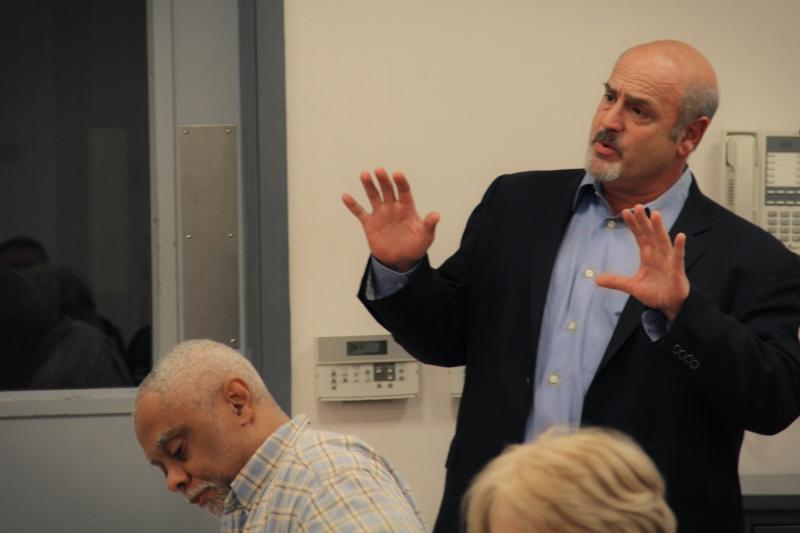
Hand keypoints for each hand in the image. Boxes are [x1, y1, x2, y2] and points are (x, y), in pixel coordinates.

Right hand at [342, 168, 439, 271]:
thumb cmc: (415, 246)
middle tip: (379, 171)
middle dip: (383, 180)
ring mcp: (380, 214)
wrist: (400, 260)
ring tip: (364, 175)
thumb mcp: (426, 237)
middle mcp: (393, 207)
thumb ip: (429, 225)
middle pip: (387, 190)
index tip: (397, 174)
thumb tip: (436, 215)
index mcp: (407, 208)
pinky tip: (345, 196)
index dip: (400, 182)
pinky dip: (352, 205)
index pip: (404, 191)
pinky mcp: (369, 223)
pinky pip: (359, 212)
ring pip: (374, 196)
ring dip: (369, 186)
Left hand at [595, 205, 688, 320]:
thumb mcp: (632, 287)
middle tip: (638, 206)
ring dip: (659, 228)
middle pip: (650, 235)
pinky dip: (679, 247)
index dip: (633, 225)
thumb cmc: (655, 292)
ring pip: (663, 241)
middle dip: (644, 221)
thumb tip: (596, 279)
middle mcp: (658, 255)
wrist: (670, 306)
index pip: (639, 236)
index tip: (625, 212)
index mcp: (648, 256)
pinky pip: (678, 257)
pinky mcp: (677, 270)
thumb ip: (616, 281)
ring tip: (655, 214)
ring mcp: (668, 261)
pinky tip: (680, 236)